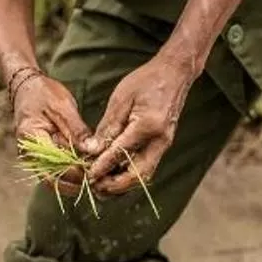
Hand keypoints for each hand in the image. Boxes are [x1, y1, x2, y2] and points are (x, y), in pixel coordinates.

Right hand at [12, 71, 91, 190]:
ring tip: (101, 178)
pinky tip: (92, 170)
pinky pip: (58, 172)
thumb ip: (77, 130)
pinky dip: (74, 174)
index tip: (98, 170)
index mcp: (32, 139)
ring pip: (57, 180)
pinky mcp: (42, 157)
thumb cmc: (44, 94)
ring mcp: (34, 158)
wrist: (27, 88)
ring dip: (77, 182)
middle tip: (103, 181)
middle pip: (54, 180)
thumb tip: (93, 150)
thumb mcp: (63, 107)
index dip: (78, 172)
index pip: (55, 165)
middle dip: (79, 183)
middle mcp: (29, 154)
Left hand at [84, 55, 193, 196]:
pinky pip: (146, 166)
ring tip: (101, 184)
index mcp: (148, 126)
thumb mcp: (120, 100)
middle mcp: (160, 140)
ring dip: (122, 183)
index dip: (102, 167)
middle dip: (116, 185)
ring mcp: (164, 144)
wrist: (175, 74)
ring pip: (143, 174)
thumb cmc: (146, 81)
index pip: (121, 153)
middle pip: (138, 174)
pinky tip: (113, 173)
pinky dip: (129, 174)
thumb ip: (107, 127)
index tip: (87, 176)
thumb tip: (91, 150)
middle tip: (94, 187)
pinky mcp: (162, 145)